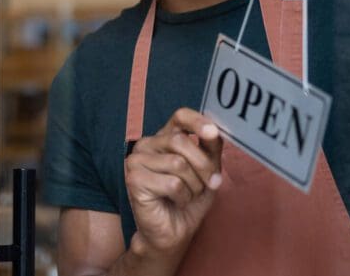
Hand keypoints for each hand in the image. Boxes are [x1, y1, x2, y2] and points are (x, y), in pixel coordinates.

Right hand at [125, 108, 223, 255]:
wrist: (174, 232)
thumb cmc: (189, 200)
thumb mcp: (207, 170)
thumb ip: (210, 148)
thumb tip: (215, 130)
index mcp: (164, 137)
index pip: (180, 116)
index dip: (198, 122)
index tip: (213, 133)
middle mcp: (147, 144)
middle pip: (181, 141)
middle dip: (203, 166)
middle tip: (209, 183)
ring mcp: (137, 160)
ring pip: (178, 163)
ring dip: (193, 185)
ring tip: (188, 195)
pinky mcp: (134, 180)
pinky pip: (172, 183)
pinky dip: (182, 196)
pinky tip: (176, 202)